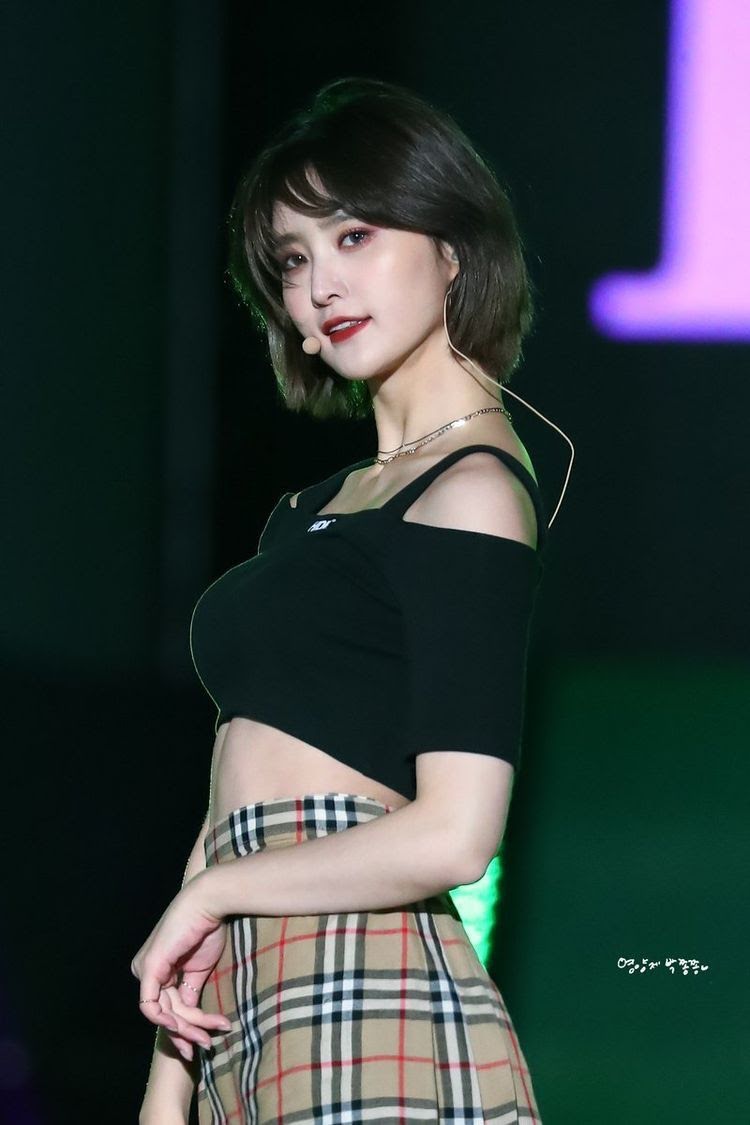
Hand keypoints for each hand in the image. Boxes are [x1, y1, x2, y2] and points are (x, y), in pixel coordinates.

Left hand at [156, 924, 230, 1059]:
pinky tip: (182, 1026)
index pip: (168, 1007)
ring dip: (187, 1028)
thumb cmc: (207, 929)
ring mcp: (144, 970)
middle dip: (187, 1033)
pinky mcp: (148, 968)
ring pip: (163, 1014)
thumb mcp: (199, 968)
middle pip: (166, 1013)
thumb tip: (189, 1018)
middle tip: (206, 1045)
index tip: (205, 1040)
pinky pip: (150, 1005)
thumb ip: (190, 991)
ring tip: (208, 1036)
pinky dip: (165, 1019)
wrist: (209, 904)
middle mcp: (146, 971)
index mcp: (157, 970)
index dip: (186, 1028)